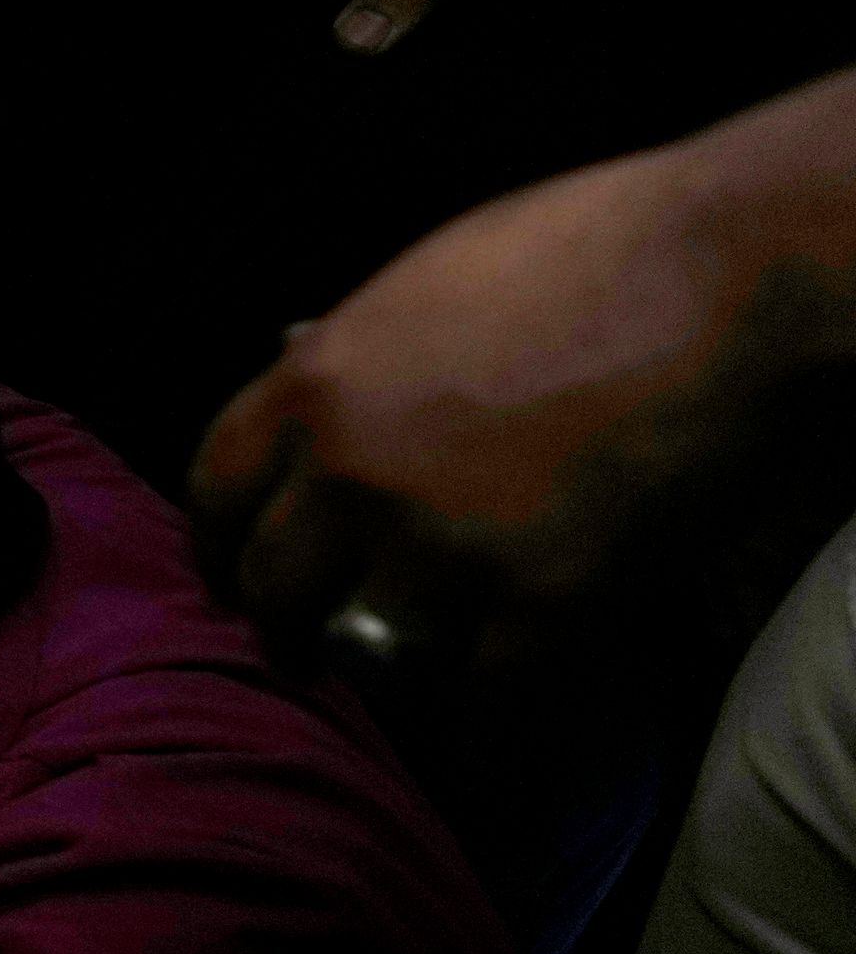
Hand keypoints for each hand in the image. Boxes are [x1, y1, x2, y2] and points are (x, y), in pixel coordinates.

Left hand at [187, 134, 763, 657]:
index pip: (218, 490)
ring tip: (422, 665)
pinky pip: (479, 692)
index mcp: (319, 384)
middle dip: (286, 624)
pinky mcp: (536, 605)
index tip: (232, 578)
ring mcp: (439, 546)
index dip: (221, 546)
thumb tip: (303, 374)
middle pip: (275, 586)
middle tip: (308, 650)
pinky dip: (493, 703)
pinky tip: (509, 699)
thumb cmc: (603, 250)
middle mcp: (354, 474)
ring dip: (394, 663)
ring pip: (368, 650)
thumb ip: (362, 358)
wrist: (736, 274)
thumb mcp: (432, 284)